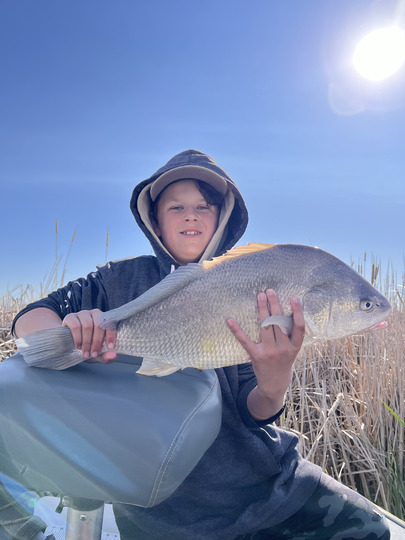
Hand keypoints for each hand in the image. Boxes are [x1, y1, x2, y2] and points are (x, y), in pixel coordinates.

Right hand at [62, 309, 116, 362]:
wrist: (68, 343)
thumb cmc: (86, 346)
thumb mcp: (97, 354)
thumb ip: (106, 356)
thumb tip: (113, 356)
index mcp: (104, 320)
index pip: (111, 324)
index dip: (111, 335)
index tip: (110, 347)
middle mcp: (95, 314)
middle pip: (99, 325)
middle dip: (97, 341)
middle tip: (94, 354)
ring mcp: (82, 314)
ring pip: (87, 325)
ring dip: (87, 341)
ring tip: (86, 352)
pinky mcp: (70, 317)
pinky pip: (75, 325)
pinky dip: (78, 338)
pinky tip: (78, 346)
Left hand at [227, 289, 304, 419]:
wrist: (275, 384)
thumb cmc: (284, 361)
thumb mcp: (292, 349)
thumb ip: (290, 334)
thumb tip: (288, 310)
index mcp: (295, 346)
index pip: (299, 327)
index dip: (298, 312)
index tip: (295, 298)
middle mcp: (284, 348)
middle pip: (279, 322)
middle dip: (274, 305)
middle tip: (270, 290)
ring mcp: (269, 352)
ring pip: (266, 326)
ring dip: (262, 309)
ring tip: (260, 296)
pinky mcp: (256, 356)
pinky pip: (245, 340)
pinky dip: (237, 330)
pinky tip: (230, 320)